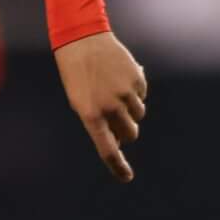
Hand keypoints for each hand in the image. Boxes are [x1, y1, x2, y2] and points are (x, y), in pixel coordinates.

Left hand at [55, 31, 147, 181]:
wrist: (82, 41)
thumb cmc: (77, 76)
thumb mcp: (81, 102)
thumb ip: (99, 123)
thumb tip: (119, 140)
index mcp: (90, 115)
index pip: (107, 149)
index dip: (117, 166)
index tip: (126, 177)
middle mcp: (110, 107)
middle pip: (130, 134)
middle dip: (126, 132)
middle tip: (117, 120)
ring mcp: (124, 93)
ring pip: (138, 115)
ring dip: (131, 110)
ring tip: (114, 91)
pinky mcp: (136, 79)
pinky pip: (142, 95)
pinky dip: (135, 92)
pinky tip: (120, 78)